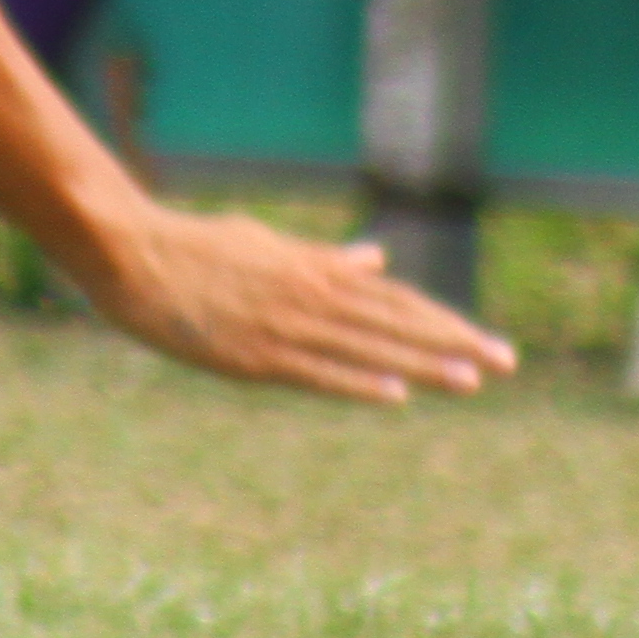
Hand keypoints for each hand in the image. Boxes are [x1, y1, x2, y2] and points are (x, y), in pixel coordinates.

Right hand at [87, 204, 514, 405]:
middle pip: (394, 322)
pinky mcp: (253, 355)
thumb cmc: (197, 247)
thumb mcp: (270, 244)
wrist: (132, 254)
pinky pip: (316, 372)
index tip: (487, 342)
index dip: (443, 321)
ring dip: (421, 364)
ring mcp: (284, 326)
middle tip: (506, 362)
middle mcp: (310, 296)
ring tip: (471, 380)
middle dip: (452, 343)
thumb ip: (324, 258)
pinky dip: (357, 382)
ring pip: (366, 347)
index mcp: (315, 271)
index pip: (395, 300)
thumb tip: (375, 257)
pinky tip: (396, 393)